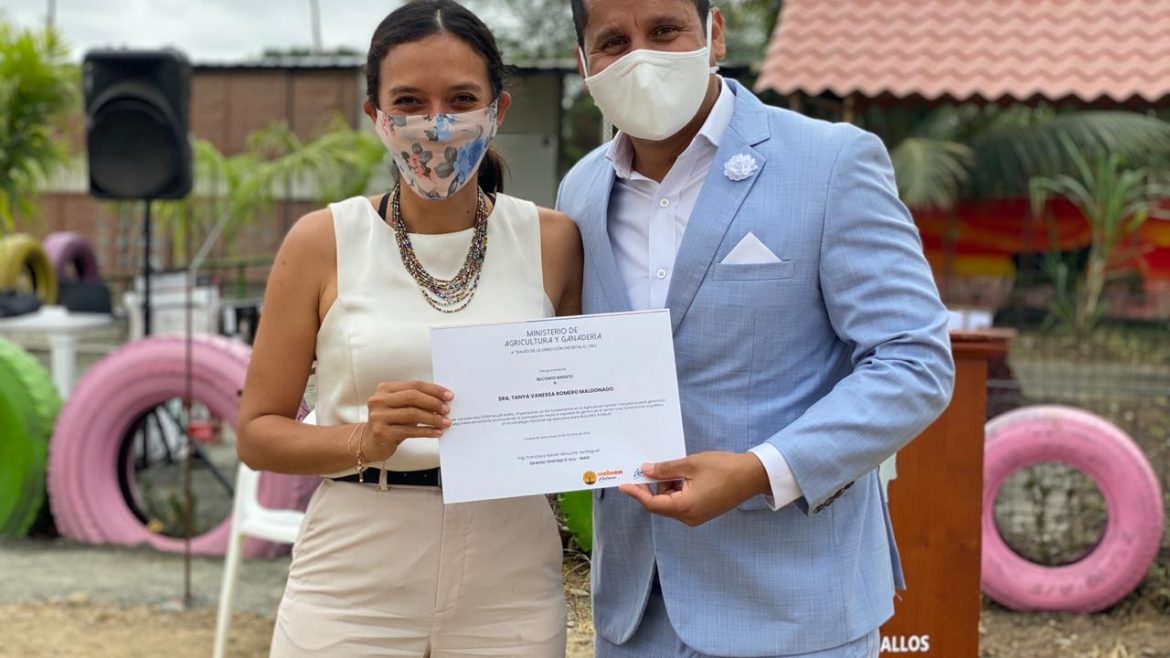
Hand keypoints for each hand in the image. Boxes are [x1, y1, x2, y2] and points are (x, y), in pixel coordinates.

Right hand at [363, 381, 453, 461]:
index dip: (433, 390)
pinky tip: (437, 432)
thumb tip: (443, 401)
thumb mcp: (401, 408)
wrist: (371, 443)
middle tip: (447, 409)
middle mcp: (379, 401)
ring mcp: (378, 417)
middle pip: (412, 397)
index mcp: (384, 389)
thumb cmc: (391, 423)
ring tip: (446, 423)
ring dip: (432, 418)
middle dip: (433, 402)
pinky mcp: (382, 432)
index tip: (449, 396)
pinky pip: (410, 431)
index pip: (414, 385)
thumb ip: (417, 402)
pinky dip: (426, 431)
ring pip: (412, 414)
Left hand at [619, 452, 770, 526]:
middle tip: (652, 465)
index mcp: (684, 507)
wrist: (752, 476)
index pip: (652, 503)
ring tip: (679, 467)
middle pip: (661, 503)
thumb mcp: (691, 464)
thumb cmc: (723, 468)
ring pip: (671, 502)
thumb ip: (665, 469)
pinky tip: (684, 474)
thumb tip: (645, 470)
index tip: (623, 484)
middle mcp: (688, 517)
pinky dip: (678, 489)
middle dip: (655, 485)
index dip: (636, 493)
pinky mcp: (702, 512)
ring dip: (669, 485)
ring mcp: (696, 516)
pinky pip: (682, 502)